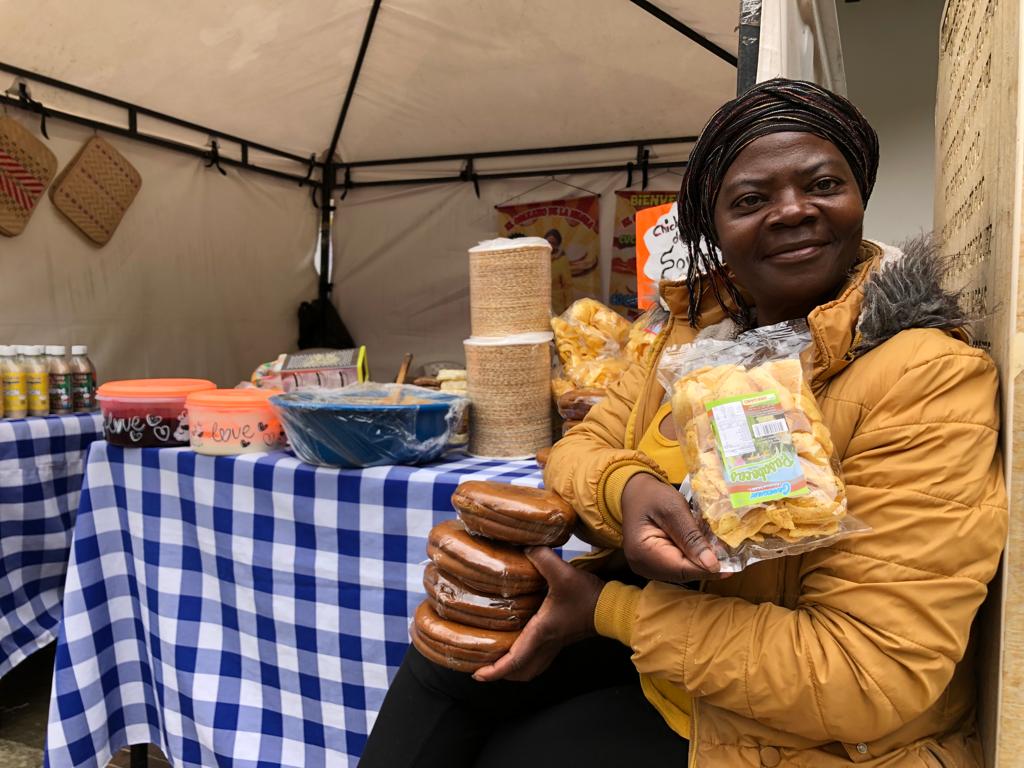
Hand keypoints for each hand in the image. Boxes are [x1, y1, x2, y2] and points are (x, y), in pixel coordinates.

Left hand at [472, 546, 602, 682]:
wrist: (612, 607)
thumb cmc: (587, 595)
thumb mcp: (562, 573)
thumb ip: (541, 557)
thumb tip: (523, 547)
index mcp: (541, 632)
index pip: (514, 661)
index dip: (494, 672)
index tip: (477, 676)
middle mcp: (546, 643)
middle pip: (521, 673)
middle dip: (501, 674)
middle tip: (483, 667)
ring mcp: (555, 644)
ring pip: (531, 668)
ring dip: (514, 669)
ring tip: (497, 658)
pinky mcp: (561, 640)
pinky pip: (539, 658)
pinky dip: (525, 659)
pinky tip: (519, 642)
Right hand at [620, 472, 722, 583]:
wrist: (635, 493)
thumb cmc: (652, 495)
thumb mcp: (673, 508)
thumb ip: (691, 536)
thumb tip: (712, 564)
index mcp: (642, 552)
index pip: (681, 569)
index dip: (707, 569)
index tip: (732, 565)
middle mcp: (641, 565)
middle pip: (682, 574)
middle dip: (706, 566)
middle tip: (731, 557)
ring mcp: (646, 567)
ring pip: (681, 573)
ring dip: (701, 563)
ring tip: (721, 553)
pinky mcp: (653, 565)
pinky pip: (677, 567)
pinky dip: (692, 559)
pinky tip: (704, 550)